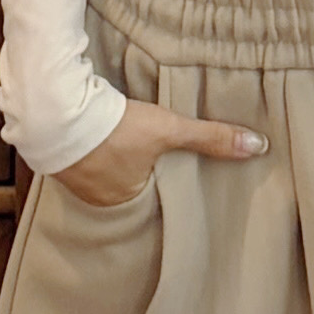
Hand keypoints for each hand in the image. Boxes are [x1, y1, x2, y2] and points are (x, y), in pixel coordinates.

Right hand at [54, 94, 261, 208]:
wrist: (55, 110)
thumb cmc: (114, 127)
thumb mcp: (168, 129)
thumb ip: (211, 138)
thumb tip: (258, 147)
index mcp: (126, 203)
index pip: (155, 200)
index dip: (165, 187)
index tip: (176, 177)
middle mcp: (100, 201)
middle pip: (131, 189)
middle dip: (141, 176)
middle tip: (155, 159)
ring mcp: (76, 182)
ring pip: (107, 175)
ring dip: (116, 162)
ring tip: (129, 147)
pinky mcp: (61, 159)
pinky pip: (86, 161)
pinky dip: (95, 152)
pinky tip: (102, 138)